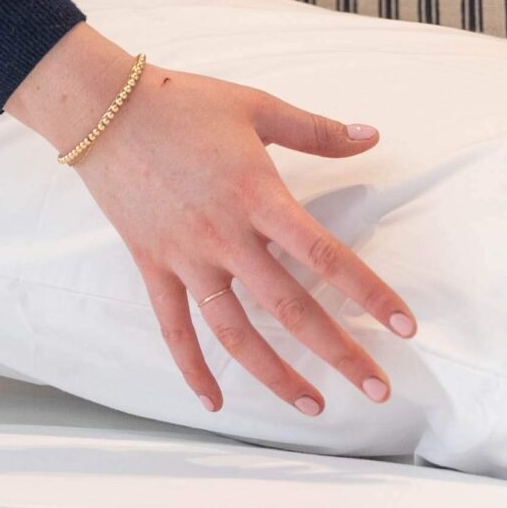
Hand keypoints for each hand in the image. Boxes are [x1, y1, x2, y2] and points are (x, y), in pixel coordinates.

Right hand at [7, 23, 416, 417]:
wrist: (101, 107)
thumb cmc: (180, 102)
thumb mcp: (256, 107)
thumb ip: (316, 130)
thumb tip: (371, 135)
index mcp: (257, 196)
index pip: (325, 255)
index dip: (369, 293)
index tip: (405, 326)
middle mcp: (225, 236)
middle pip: (289, 307)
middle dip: (339, 351)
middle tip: (378, 388)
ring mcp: (186, 256)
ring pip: (235, 332)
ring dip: (276, 374)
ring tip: (314, 405)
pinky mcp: (153, 264)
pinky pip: (173, 327)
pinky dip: (192, 369)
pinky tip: (215, 404)